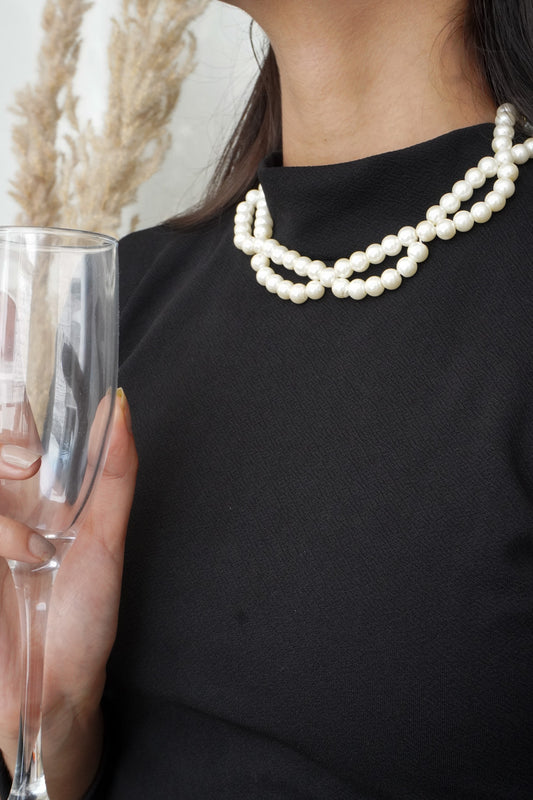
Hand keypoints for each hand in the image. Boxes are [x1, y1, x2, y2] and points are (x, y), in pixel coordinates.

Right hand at [0, 388, 137, 799]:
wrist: (57, 687)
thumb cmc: (82, 616)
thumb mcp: (106, 541)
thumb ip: (113, 475)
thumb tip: (121, 409)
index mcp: (29, 499)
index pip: (8, 437)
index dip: (13, 424)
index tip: (33, 431)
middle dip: (2, 448)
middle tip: (27, 463)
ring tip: (34, 550)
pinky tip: (19, 563)